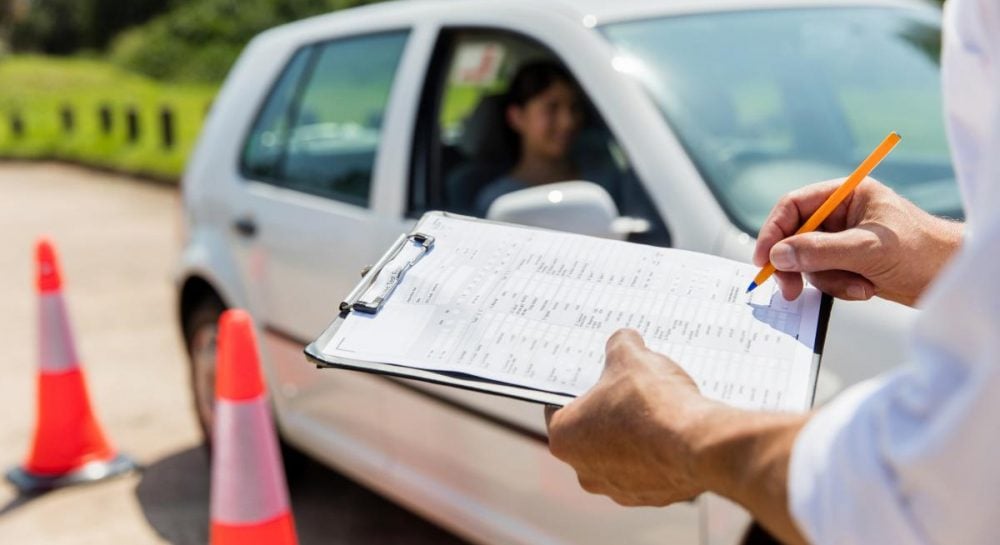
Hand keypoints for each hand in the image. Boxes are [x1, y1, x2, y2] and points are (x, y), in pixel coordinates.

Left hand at [545, 329, 810, 543]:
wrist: (698, 444)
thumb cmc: (652, 403)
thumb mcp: (630, 356)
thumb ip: (620, 344)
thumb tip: (624, 340)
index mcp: (564, 438)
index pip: (559, 407)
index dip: (578, 387)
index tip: (594, 376)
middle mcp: (584, 471)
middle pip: (591, 432)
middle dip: (608, 411)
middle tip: (628, 388)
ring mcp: (618, 489)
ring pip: (621, 453)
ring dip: (634, 434)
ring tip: (657, 409)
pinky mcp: (651, 497)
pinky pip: (650, 468)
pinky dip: (658, 452)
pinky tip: (673, 431)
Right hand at [754, 178, 962, 305]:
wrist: (953, 278)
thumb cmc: (922, 251)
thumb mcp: (867, 249)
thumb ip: (820, 250)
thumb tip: (779, 255)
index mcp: (847, 195)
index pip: (795, 206)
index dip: (774, 231)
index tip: (764, 259)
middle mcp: (842, 214)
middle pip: (796, 236)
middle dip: (797, 264)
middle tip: (790, 290)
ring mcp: (844, 240)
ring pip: (809, 262)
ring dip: (828, 280)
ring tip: (858, 286)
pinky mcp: (849, 263)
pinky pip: (825, 277)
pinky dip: (840, 287)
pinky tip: (866, 288)